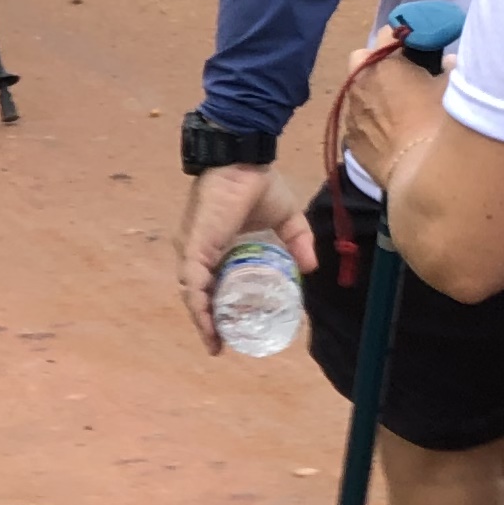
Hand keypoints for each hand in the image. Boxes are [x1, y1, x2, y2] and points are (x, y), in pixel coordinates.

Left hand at [174, 161, 311, 355]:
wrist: (245, 161)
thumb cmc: (259, 185)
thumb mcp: (287, 220)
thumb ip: (298, 242)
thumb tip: (311, 269)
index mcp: (211, 246)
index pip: (206, 284)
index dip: (214, 308)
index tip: (227, 329)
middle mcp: (196, 252)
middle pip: (197, 295)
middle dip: (207, 321)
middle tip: (223, 343)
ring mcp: (192, 250)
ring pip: (193, 294)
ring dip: (202, 320)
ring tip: (216, 342)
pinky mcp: (194, 247)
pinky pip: (192, 283)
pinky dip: (199, 305)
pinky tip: (208, 324)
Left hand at [337, 30, 451, 192]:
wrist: (420, 174)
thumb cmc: (438, 123)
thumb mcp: (453, 89)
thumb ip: (450, 69)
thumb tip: (447, 62)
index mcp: (384, 62)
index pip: (391, 32)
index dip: (408, 38)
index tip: (421, 48)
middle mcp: (359, 81)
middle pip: (363, 57)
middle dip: (379, 61)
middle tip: (404, 76)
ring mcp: (350, 112)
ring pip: (357, 90)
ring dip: (373, 92)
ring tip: (397, 108)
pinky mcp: (349, 139)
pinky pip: (358, 119)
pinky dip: (370, 121)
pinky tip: (390, 134)